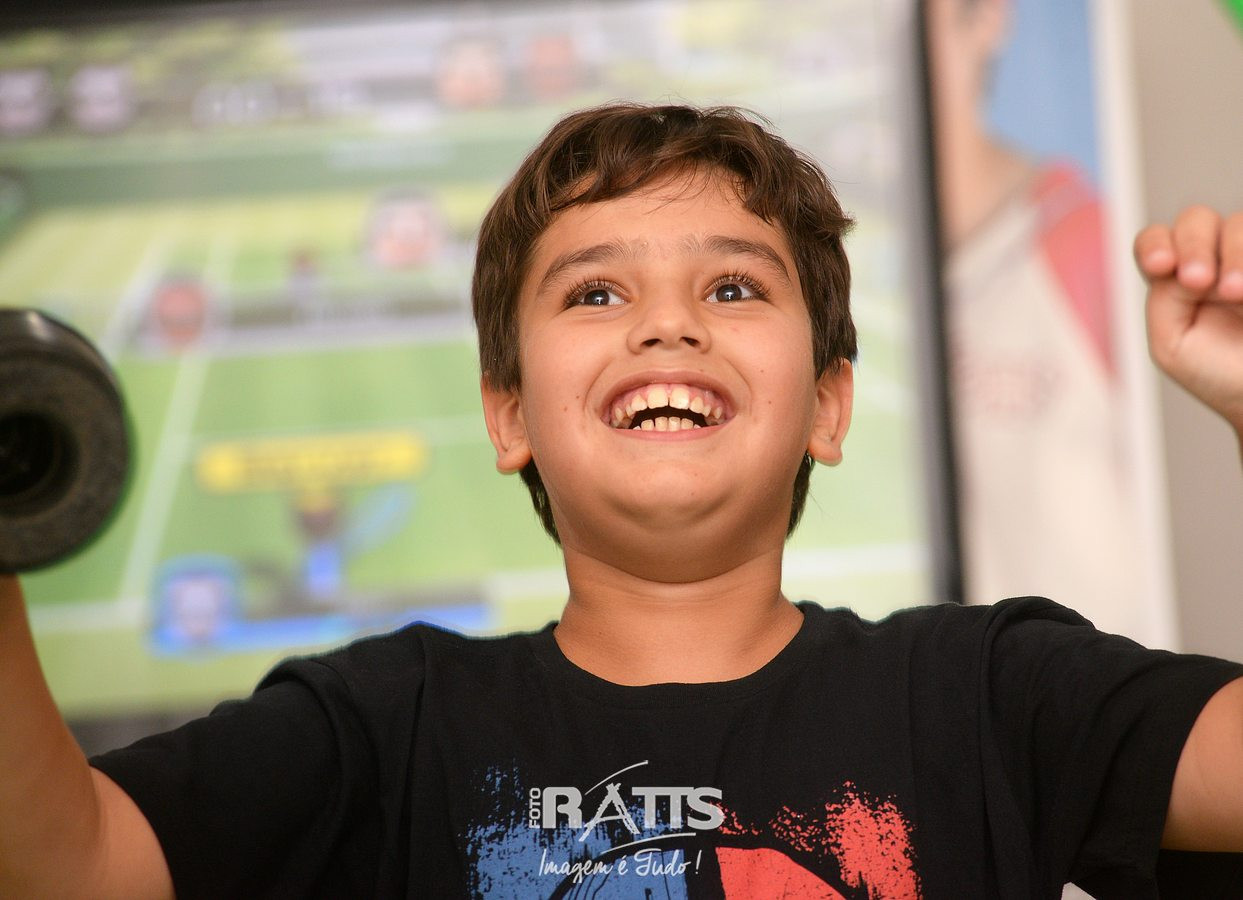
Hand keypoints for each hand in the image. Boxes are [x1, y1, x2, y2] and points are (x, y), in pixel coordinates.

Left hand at [1135, 206, 1242, 433]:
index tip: (1161, 266)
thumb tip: (1182, 263)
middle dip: (1193, 245)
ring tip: (1236, 293)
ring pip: (1237, 224)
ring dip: (1234, 254)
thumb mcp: (1172, 343)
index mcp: (1176, 276)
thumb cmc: (1217, 373)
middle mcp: (1214, 257)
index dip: (1154, 244)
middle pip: (1195, 220)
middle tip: (1198, 279)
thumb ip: (1165, 298)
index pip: (1156, 241)